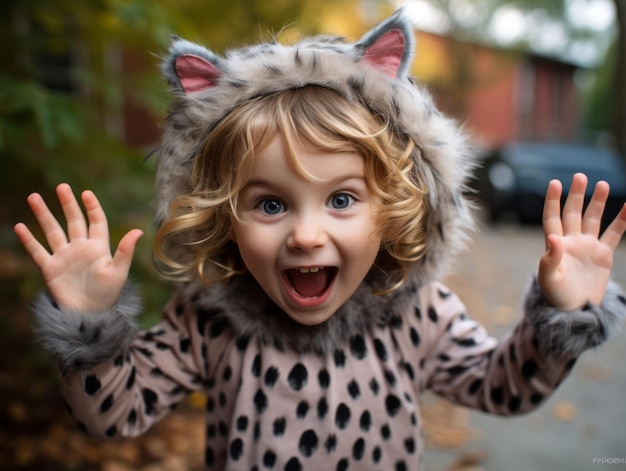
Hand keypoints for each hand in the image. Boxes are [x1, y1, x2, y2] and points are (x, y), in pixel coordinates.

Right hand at [14, 183, 142, 311]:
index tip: (86, 193)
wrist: (89, 315)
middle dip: (67, 204)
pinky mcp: (50, 268)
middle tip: (62, 187)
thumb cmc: (107, 295)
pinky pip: (37, 251)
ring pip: (52, 231)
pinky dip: (28, 240)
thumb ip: (125, 251)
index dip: (92, 207)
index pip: (96, 221)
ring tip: (34, 197)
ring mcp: (64, 256)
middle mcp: (80, 248)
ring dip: (43, 215)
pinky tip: (20, 226)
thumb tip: (138, 231)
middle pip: (73, 220)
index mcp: (99, 247)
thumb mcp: (118, 272)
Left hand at [538, 173, 625, 309]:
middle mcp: (571, 241)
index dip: (553, 201)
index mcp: (555, 244)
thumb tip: (553, 238)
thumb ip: (550, 259)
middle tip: (580, 176)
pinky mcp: (603, 254)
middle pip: (573, 213)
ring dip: (597, 203)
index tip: (554, 183)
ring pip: (592, 219)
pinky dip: (621, 220)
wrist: (575, 310)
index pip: (553, 218)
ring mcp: (588, 246)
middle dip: (576, 195)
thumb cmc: (556, 295)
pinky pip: (614, 233)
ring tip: (602, 184)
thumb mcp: (549, 278)